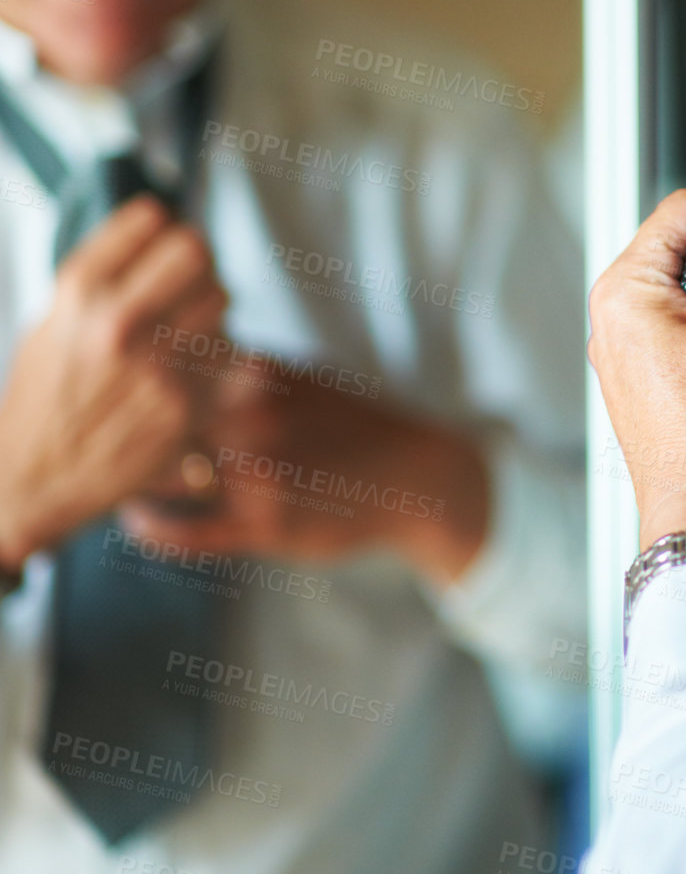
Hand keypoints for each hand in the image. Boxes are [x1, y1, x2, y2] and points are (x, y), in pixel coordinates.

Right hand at [0, 196, 227, 567]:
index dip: (159, 227)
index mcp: (78, 292)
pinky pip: (230, 353)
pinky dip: (218, 356)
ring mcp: (155, 365)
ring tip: (186, 330)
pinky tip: (192, 369)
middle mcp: (117, 322)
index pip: (150, 218)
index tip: (160, 240)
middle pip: (197, 251)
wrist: (32, 479)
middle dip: (195, 262)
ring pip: (221, 297)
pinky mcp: (186, 406)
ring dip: (209, 308)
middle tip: (187, 280)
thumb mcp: (51, 321)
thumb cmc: (43, 397)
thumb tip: (160, 233)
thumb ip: (103, 280)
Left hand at [122, 366, 489, 583]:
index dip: (125, 378)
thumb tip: (180, 340)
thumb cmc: (351, 422)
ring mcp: (258, 476)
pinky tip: (133, 520)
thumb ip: (242, 366)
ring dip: (128, 477)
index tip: (97, 381)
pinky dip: (154, 529)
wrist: (413, 476)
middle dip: (116, 426)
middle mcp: (254, 421)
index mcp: (260, 375)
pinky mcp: (265, 527)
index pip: (169, 367)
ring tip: (97, 477)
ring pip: (166, 475)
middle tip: (85, 432)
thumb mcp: (301, 376)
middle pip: (156, 419)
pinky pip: (192, 532)